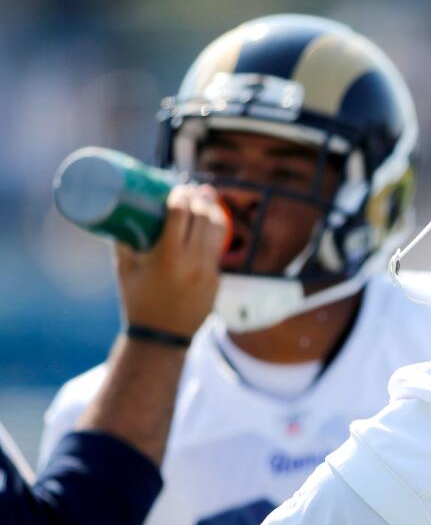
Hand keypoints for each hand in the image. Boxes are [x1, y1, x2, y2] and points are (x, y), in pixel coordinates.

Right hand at [115, 183, 227, 337]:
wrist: (162, 337)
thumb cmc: (138, 302)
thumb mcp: (124, 270)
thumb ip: (123, 243)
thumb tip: (119, 215)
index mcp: (169, 256)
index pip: (182, 214)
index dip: (181, 196)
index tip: (178, 187)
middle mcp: (193, 261)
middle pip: (204, 218)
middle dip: (200, 199)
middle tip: (193, 189)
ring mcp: (209, 271)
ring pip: (218, 232)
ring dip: (214, 212)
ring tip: (208, 199)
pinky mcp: (217, 279)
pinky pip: (218, 249)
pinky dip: (215, 233)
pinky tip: (212, 224)